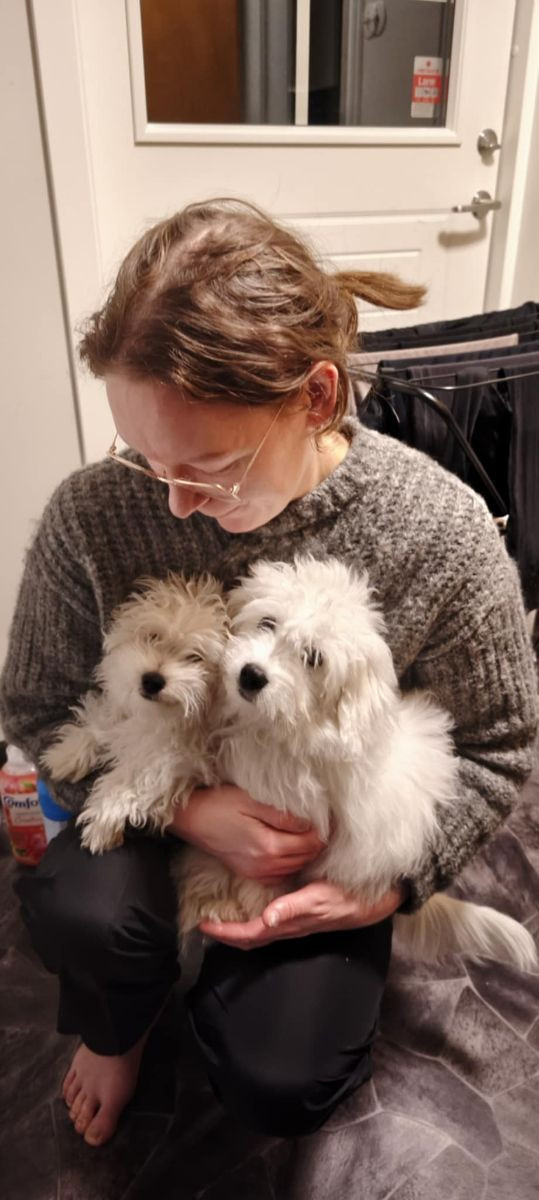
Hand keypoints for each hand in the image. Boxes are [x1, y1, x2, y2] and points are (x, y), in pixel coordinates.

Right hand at [166, 783, 326, 880]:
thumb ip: (283, 814)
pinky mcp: (250, 873)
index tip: (330, 818)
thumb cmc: (219, 804)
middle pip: (306, 858)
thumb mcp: (252, 801)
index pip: (310, 844)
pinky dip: (291, 861)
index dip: (323, 830)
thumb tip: (310, 821)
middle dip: (317, 843)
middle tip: (326, 824)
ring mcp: (257, 872)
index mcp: (269, 847)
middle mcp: (265, 865)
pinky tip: (291, 846)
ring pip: (296, 866)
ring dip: (305, 852)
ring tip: (311, 833)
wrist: (190, 819)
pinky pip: (281, 872)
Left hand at [199, 879, 407, 948]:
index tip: (203, 925)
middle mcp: (288, 927)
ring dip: (238, 928)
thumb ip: (294, 907)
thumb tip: (266, 918)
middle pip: (250, 938)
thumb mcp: (321, 898)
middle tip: (205, 923)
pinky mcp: (302, 914)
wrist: (375, 900)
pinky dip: (255, 918)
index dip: (224, 933)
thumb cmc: (348, 897)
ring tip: (222, 916)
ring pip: (259, 932)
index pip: (249, 934)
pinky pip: (271, 922)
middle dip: (226, 934)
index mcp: (288, 925)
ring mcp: (295, 922)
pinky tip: (253, 905)